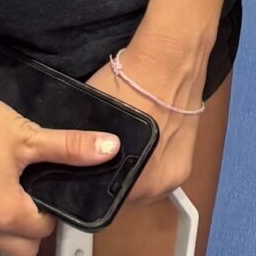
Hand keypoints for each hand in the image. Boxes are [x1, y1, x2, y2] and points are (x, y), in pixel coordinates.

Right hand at [0, 69, 119, 255]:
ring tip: (14, 179)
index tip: (57, 186)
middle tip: (39, 189)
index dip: (55, 211)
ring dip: (6, 220)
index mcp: (3, 216)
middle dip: (33, 228)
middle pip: (17, 248)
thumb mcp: (27, 135)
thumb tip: (111, 148)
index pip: (43, 232)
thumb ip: (71, 147)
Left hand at [87, 27, 209, 207]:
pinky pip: (162, 164)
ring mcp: (178, 171)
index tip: (82, 169)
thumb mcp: (89, 118)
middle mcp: (160, 187)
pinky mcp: (190, 153)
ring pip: (145, 180)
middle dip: (113, 178)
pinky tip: (143, 137)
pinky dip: (152, 156)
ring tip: (122, 143)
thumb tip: (65, 163)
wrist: (170, 55)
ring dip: (134, 168)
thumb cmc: (127, 86)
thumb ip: (81, 151)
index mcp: (136, 184)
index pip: (105, 199)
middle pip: (127, 192)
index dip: (90, 184)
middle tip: (101, 154)